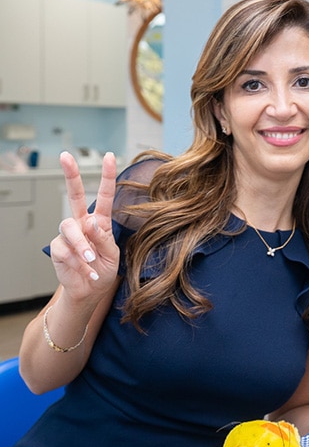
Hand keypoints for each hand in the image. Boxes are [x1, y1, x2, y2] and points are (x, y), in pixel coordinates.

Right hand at [50, 151, 119, 303]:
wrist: (89, 291)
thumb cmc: (103, 270)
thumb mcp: (112, 255)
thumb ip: (104, 238)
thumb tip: (91, 222)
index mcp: (100, 221)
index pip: (104, 195)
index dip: (107, 176)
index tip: (109, 157)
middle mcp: (82, 223)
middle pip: (74, 194)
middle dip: (71, 174)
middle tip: (66, 156)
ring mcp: (68, 235)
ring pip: (70, 228)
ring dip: (82, 245)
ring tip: (91, 259)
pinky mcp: (57, 248)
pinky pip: (65, 249)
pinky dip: (78, 262)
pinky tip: (86, 271)